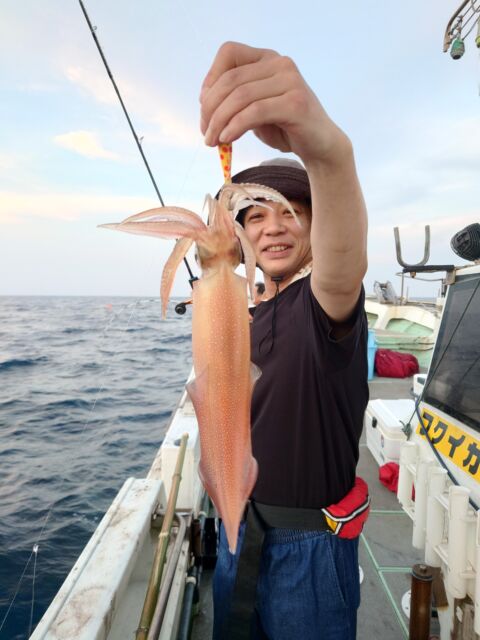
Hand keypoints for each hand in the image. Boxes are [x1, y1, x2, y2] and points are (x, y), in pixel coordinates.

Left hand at [200, 42, 347, 165]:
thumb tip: (205, 103)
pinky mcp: (296, 103)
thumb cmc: (285, 128)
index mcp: (268, 58)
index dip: (210, 78)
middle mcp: (280, 63)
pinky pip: (255, 112)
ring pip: (240, 96)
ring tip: (212, 141)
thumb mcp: (254, 109)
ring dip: (219, 121)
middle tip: (205, 134)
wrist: (319, 146)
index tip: (205, 107)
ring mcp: (290, 81)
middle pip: (231, 80)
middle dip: (210, 109)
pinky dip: (235, 126)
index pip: (229, 52)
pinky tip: (227, 139)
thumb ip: (234, 100)